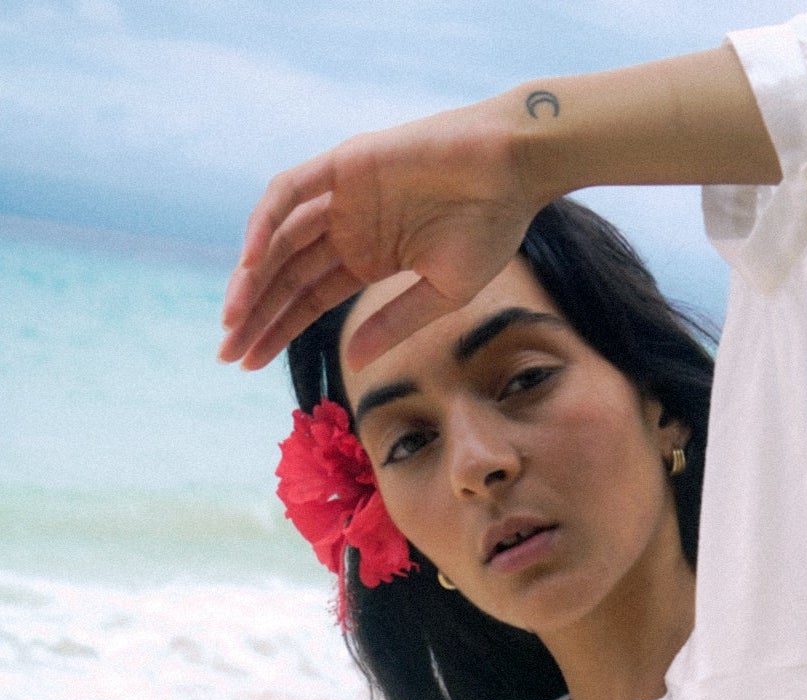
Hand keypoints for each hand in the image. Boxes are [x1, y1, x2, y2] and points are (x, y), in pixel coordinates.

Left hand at [218, 95, 542, 374]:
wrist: (513, 168)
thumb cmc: (491, 227)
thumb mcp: (442, 293)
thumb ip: (394, 324)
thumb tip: (350, 362)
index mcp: (367, 259)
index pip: (308, 299)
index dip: (277, 330)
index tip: (248, 364)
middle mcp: (346, 226)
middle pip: (285, 274)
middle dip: (255, 313)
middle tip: (227, 353)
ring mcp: (341, 194)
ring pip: (279, 239)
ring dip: (253, 278)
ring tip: (234, 320)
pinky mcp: (342, 163)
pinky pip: (289, 192)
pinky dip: (265, 223)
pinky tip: (249, 263)